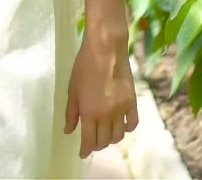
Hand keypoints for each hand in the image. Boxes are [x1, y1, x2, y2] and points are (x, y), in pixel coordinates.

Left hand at [64, 33, 138, 158]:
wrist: (106, 49)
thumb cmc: (84, 66)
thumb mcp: (72, 89)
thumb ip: (71, 112)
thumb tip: (68, 130)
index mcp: (89, 112)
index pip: (88, 140)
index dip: (85, 150)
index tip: (82, 153)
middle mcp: (106, 115)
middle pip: (104, 141)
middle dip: (96, 144)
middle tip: (92, 140)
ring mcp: (121, 109)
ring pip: (118, 136)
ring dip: (110, 138)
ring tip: (105, 133)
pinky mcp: (132, 102)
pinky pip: (132, 123)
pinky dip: (126, 128)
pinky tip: (121, 125)